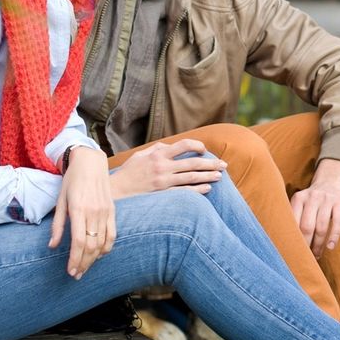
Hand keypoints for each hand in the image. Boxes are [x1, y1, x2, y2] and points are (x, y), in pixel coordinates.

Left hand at [49, 147, 114, 278]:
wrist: (91, 163)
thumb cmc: (72, 181)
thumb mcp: (60, 200)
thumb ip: (57, 225)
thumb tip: (53, 246)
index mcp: (78, 209)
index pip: (78, 242)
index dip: (75, 259)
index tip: (70, 271)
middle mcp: (94, 212)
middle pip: (91, 246)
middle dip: (84, 263)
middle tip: (76, 275)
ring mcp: (105, 212)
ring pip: (102, 243)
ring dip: (94, 259)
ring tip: (85, 268)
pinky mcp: (112, 211)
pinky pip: (112, 235)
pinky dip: (106, 248)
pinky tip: (98, 255)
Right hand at [109, 139, 225, 199]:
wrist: (116, 191)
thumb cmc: (129, 172)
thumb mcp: (141, 155)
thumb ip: (157, 149)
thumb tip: (172, 146)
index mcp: (158, 154)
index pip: (183, 145)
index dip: (197, 145)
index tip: (204, 149)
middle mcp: (162, 166)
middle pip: (193, 163)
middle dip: (211, 163)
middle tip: (224, 165)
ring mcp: (163, 181)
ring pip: (192, 177)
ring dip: (208, 176)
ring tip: (219, 176)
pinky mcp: (163, 194)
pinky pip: (185, 191)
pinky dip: (198, 190)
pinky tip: (207, 189)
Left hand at [291, 159, 339, 256]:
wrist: (332, 182)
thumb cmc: (312, 201)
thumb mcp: (301, 203)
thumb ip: (294, 217)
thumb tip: (284, 242)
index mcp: (298, 198)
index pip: (293, 222)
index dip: (293, 238)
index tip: (292, 252)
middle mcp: (312, 197)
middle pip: (306, 226)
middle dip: (305, 244)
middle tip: (305, 257)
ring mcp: (327, 199)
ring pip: (321, 226)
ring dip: (318, 244)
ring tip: (317, 255)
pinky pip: (337, 222)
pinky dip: (334, 236)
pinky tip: (330, 247)